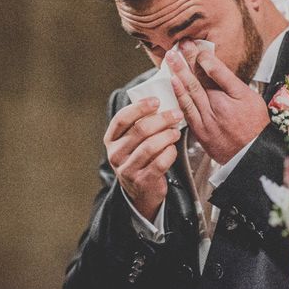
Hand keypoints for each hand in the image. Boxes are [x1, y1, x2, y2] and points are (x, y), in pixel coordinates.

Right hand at [104, 98, 182, 220]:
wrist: (141, 190)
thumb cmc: (140, 157)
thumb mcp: (134, 140)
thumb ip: (142, 122)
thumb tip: (163, 98)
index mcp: (111, 139)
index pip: (122, 118)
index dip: (140, 107)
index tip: (157, 100)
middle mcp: (115, 154)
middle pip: (140, 130)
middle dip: (162, 119)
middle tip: (177, 114)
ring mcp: (127, 169)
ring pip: (150, 146)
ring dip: (167, 135)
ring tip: (176, 132)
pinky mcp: (141, 181)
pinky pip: (159, 162)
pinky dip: (170, 153)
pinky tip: (173, 149)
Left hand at [166, 40, 269, 163]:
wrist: (253, 155)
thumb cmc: (255, 125)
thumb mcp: (250, 97)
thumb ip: (229, 80)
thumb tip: (212, 65)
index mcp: (231, 98)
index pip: (212, 71)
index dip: (200, 56)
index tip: (193, 45)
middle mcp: (216, 108)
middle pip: (197, 80)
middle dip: (185, 61)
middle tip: (177, 47)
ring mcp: (206, 121)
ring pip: (189, 93)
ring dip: (178, 75)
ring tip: (171, 60)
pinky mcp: (200, 132)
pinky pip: (186, 111)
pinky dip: (179, 96)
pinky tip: (173, 85)